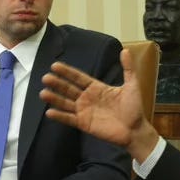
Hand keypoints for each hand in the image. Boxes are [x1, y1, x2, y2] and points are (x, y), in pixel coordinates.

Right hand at [40, 48, 158, 161]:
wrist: (136, 130)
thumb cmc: (134, 108)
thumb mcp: (132, 85)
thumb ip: (128, 68)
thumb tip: (126, 50)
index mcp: (97, 88)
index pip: (79, 78)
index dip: (67, 72)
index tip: (55, 65)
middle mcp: (88, 98)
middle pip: (69, 89)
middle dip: (57, 83)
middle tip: (45, 78)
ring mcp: (85, 111)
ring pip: (66, 103)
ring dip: (55, 98)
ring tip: (43, 93)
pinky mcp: (84, 124)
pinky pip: (69, 119)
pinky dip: (60, 116)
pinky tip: (49, 111)